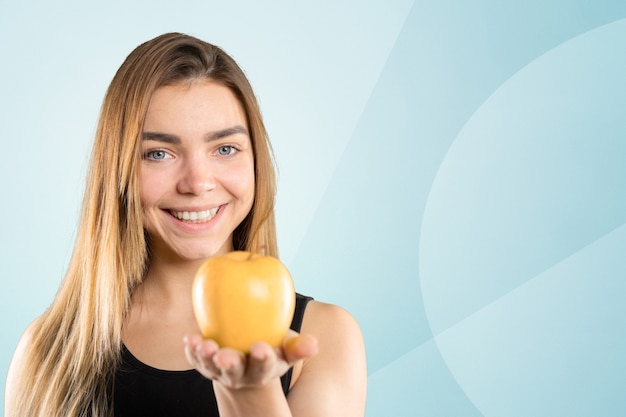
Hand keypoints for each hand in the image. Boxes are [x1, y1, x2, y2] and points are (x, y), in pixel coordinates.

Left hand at [184, 330, 317, 389]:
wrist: (247, 357)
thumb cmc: (272, 347)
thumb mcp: (287, 348)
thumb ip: (299, 346)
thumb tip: (313, 343)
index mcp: (262, 371)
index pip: (263, 367)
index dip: (262, 359)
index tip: (261, 348)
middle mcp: (239, 375)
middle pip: (234, 372)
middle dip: (230, 364)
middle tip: (226, 357)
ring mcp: (219, 370)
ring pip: (211, 366)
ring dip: (206, 356)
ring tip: (204, 345)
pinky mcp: (204, 363)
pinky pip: (195, 358)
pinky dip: (191, 350)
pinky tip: (190, 338)